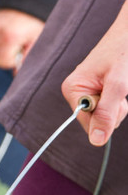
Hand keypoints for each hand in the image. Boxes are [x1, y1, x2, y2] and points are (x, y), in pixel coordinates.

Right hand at [0, 9, 44, 70]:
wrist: (32, 3)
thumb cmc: (37, 24)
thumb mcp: (37, 42)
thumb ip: (27, 58)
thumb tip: (16, 74)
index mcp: (12, 36)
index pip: (1, 60)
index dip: (10, 62)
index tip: (19, 55)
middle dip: (3, 57)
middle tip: (15, 50)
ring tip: (9, 46)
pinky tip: (3, 41)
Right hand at [61, 0, 127, 145]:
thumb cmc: (124, 52)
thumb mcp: (119, 85)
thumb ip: (107, 112)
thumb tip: (96, 142)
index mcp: (72, 89)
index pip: (87, 123)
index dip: (106, 117)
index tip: (116, 97)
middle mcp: (76, 92)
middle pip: (95, 122)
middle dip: (113, 111)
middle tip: (120, 88)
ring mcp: (86, 92)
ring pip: (105, 117)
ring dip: (119, 106)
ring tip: (121, 83)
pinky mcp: (97, 91)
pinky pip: (109, 110)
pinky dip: (119, 102)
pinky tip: (120, 85)